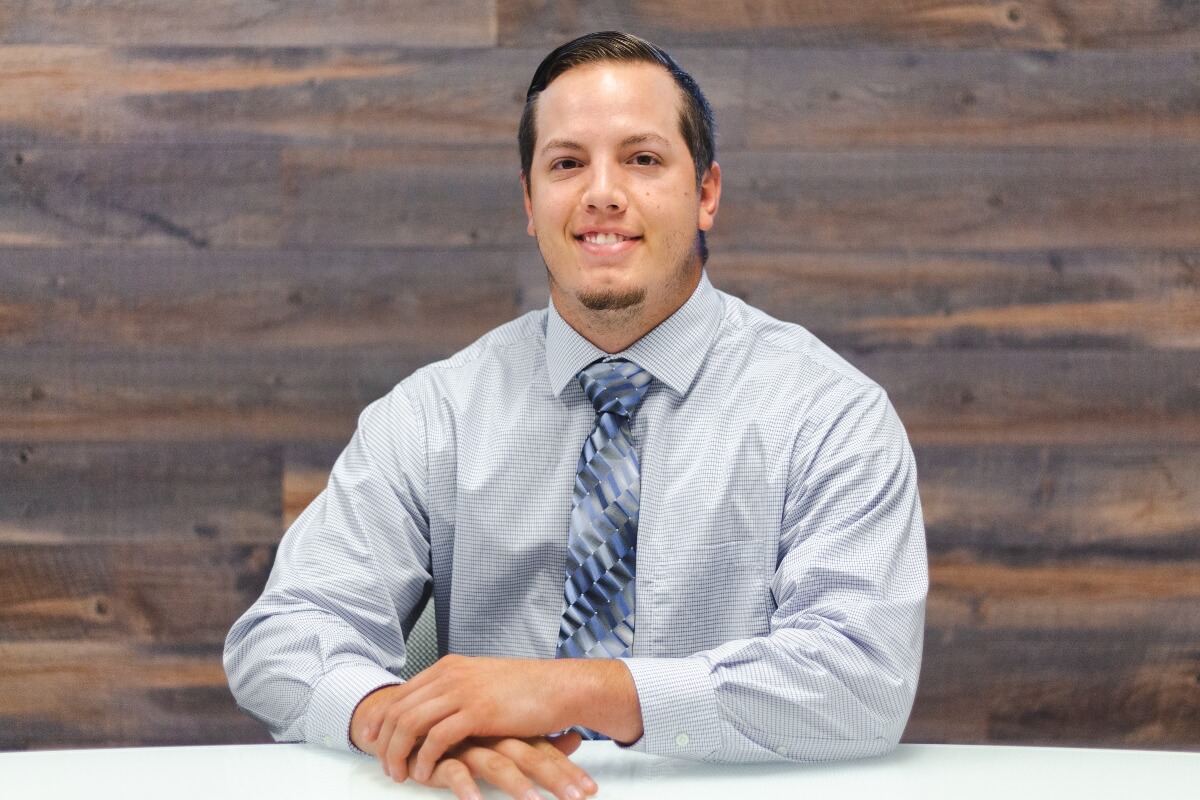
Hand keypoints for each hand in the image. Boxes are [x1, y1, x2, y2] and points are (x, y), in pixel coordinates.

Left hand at [352, 655, 640, 782]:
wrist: (561, 687)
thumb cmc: (528, 690)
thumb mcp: (484, 683)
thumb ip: (460, 692)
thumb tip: (439, 711)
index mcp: (450, 666)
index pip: (403, 692)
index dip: (383, 718)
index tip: (372, 739)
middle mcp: (451, 675)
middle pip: (400, 708)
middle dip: (385, 740)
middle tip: (384, 765)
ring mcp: (463, 691)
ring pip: (410, 723)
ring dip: (399, 752)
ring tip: (400, 775)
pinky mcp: (477, 711)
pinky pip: (436, 737)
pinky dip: (425, 759)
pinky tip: (425, 774)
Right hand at [408, 734, 595, 799]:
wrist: (412, 715)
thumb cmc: (463, 732)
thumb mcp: (503, 736)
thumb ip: (537, 741)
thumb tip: (576, 739)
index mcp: (509, 729)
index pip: (544, 749)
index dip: (567, 770)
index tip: (591, 789)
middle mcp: (491, 734)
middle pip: (528, 755)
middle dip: (554, 778)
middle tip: (577, 798)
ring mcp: (466, 743)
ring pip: (495, 763)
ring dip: (516, 785)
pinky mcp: (438, 754)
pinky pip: (452, 770)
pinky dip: (465, 786)